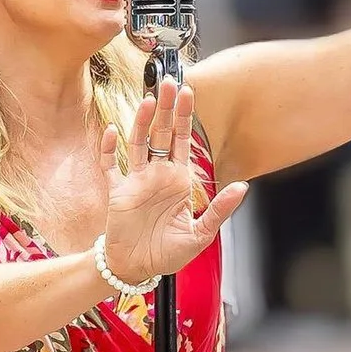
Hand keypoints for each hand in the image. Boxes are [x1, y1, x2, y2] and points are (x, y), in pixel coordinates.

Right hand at [102, 81, 246, 286]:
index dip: (187, 117)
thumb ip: (220, 209)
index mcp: (179, 181)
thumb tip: (242, 186)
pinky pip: (110, 166)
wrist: (138, 269)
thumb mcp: (201, 234)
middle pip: (162, 134)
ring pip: (138, 143)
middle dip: (167, 109)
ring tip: (149, 100)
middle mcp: (158, 175)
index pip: (184, 141)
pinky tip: (112, 132)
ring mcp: (136, 181)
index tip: (189, 93)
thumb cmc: (168, 254)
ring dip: (142, 121)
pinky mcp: (116, 192)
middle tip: (170, 82)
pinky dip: (108, 149)